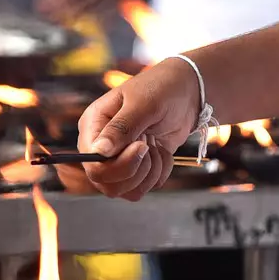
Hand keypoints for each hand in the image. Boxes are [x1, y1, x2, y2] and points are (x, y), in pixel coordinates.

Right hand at [62, 58, 202, 200]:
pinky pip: (144, 188)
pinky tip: (161, 150)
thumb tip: (100, 151)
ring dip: (150, 172)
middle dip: (136, 170)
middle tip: (150, 143)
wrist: (186, 93)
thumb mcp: (143, 103)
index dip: (119, 165)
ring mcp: (117, 160)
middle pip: (107, 183)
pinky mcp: (136, 168)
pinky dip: (159, 172)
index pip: (93, 164)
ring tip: (155, 145)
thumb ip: (121, 127)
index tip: (142, 146)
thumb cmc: (162, 89)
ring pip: (126, 190)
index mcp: (93, 126)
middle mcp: (101, 147)